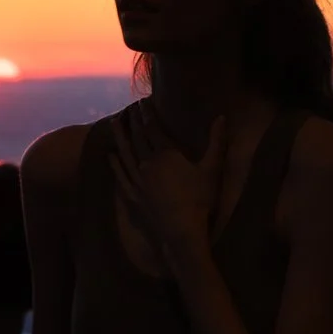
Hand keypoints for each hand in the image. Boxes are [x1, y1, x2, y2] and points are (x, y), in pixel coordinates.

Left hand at [109, 104, 227, 267]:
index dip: (147, 114)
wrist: (182, 231)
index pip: (153, 128)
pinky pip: (120, 176)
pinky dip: (115, 165)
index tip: (142, 102)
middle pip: (137, 138)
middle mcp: (147, 163)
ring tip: (114, 123)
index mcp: (165, 154)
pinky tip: (110, 156)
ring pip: (125, 153)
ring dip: (120, 137)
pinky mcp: (133, 196)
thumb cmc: (199, 199)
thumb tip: (222, 117)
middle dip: (132, 121)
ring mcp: (137, 180)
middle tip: (128, 109)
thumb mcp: (212, 169)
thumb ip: (217, 141)